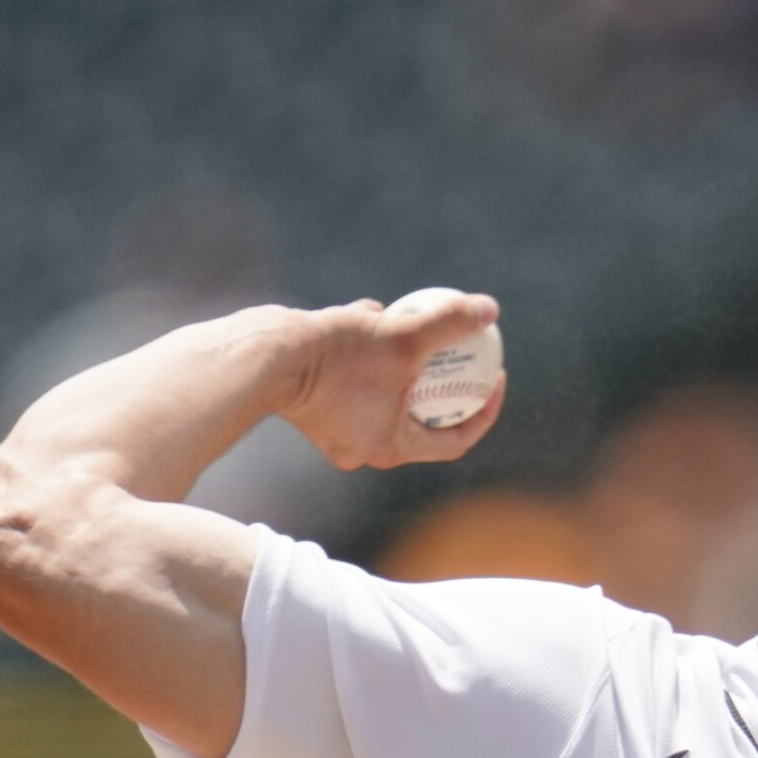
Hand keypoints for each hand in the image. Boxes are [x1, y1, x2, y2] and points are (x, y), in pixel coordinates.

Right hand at [276, 295, 507, 471]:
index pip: (455, 438)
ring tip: (415, 325)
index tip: (495, 375)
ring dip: (402, 361)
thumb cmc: (336, 354)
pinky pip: (354, 379)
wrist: (262, 355)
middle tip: (461, 353)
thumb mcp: (404, 336)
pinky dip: (367, 351)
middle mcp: (362, 448)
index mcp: (391, 447)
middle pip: (420, 417)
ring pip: (384, 393)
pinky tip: (372, 311)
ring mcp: (335, 430)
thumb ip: (448, 324)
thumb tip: (489, 309)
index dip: (483, 410)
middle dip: (443, 384)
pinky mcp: (313, 406)